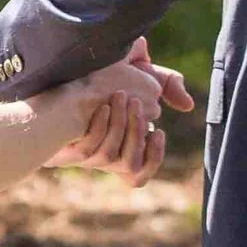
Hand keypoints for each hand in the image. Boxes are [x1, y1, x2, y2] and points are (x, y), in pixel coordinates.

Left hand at [62, 41, 197, 186]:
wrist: (58, 76)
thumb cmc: (102, 75)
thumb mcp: (139, 73)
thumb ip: (167, 83)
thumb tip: (187, 105)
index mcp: (122, 146)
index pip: (140, 173)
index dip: (154, 158)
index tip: (157, 132)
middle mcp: (103, 157)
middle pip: (131, 164)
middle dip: (137, 131)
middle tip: (137, 102)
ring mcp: (84, 154)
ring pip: (111, 156)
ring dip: (120, 127)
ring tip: (121, 97)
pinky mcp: (65, 147)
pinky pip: (88, 149)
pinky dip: (99, 129)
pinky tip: (102, 107)